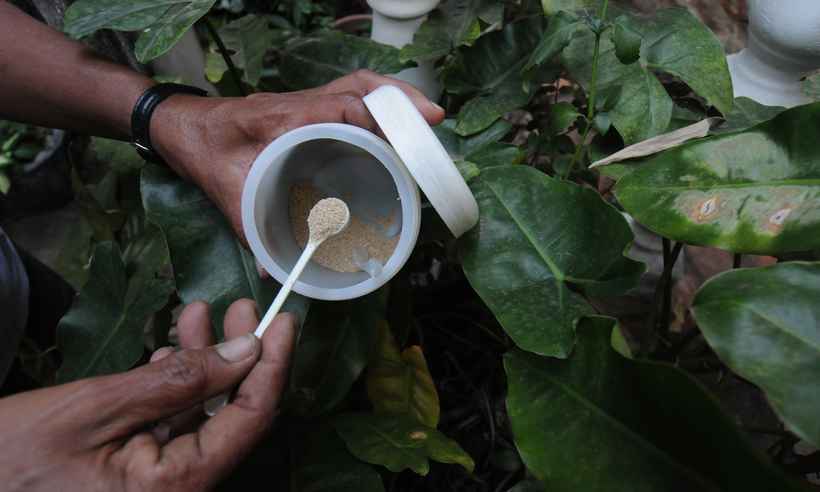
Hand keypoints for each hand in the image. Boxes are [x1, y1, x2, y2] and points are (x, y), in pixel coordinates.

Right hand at [0, 299, 296, 491]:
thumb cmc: (14, 459)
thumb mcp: (97, 408)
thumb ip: (177, 382)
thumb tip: (245, 351)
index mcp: (179, 487)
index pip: (251, 419)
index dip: (274, 364)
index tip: (284, 320)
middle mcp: (180, 490)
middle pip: (233, 416)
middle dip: (239, 355)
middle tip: (239, 306)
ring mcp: (160, 485)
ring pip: (203, 415)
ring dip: (203, 362)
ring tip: (197, 314)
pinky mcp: (139, 475)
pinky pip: (173, 426)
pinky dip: (174, 386)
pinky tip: (167, 352)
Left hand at [150, 70, 444, 242]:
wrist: (184, 127)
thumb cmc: (205, 151)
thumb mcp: (227, 192)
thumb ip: (250, 230)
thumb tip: (278, 273)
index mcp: (285, 117)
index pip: (340, 106)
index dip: (375, 120)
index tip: (404, 142)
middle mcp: (302, 103)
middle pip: (360, 86)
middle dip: (400, 101)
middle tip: (433, 122)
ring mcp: (308, 102)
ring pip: (360, 86)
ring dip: (395, 97)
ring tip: (427, 119)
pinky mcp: (311, 109)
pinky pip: (352, 96)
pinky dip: (379, 104)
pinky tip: (396, 126)